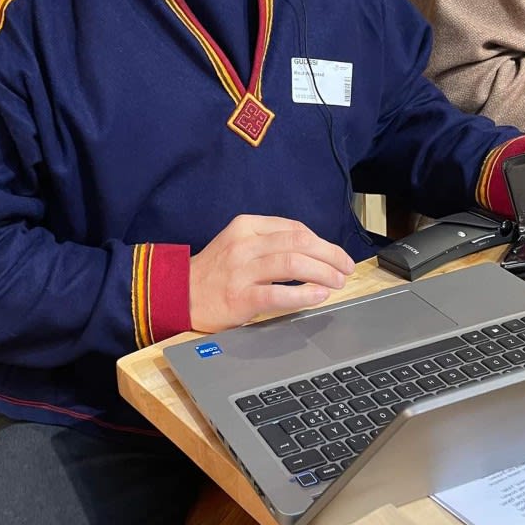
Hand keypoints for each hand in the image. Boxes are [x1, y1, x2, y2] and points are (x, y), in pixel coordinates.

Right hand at [189, 214, 354, 332]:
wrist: (179, 294)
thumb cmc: (215, 271)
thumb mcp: (239, 243)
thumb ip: (270, 242)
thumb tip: (313, 251)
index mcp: (246, 226)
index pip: (294, 228)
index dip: (322, 241)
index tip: (336, 254)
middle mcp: (244, 244)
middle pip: (298, 242)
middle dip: (329, 255)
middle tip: (345, 267)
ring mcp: (241, 271)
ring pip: (292, 264)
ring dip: (322, 272)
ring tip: (338, 281)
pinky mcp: (239, 297)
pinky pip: (277, 294)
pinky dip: (303, 295)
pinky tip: (318, 296)